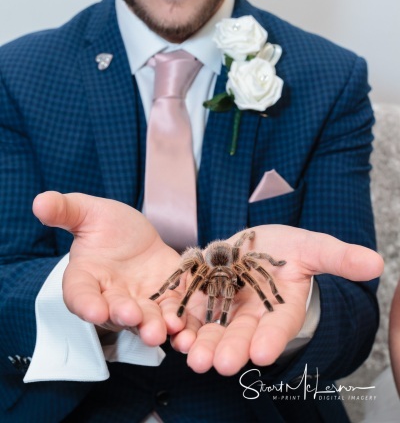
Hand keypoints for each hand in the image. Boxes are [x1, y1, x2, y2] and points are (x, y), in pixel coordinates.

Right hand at [32, 191, 180, 345]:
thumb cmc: (107, 226)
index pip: (80, 294)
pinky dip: (179, 322)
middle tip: (133, 317)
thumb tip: (39, 201)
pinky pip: (172, 313)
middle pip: (114, 312)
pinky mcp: (166, 300)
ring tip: (162, 330)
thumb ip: (65, 209)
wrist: (138, 235)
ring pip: (144, 319)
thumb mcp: (88, 212)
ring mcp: (140, 302)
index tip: (93, 310)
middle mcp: (110, 297)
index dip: (86, 304)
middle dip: (123, 315)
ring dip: (152, 326)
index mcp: (86, 277)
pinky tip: (185, 326)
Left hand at [158, 225, 383, 374]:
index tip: (262, 353)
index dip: (271, 339)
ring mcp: (225, 310)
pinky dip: (180, 323)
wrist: (254, 245)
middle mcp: (253, 317)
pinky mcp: (201, 299)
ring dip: (202, 345)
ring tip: (192, 356)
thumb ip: (338, 257)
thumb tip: (377, 263)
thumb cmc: (287, 249)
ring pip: (213, 331)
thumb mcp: (312, 247)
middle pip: (242, 336)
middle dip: (231, 350)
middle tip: (219, 363)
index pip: (278, 327)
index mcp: (282, 309)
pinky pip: (189, 314)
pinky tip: (172, 330)